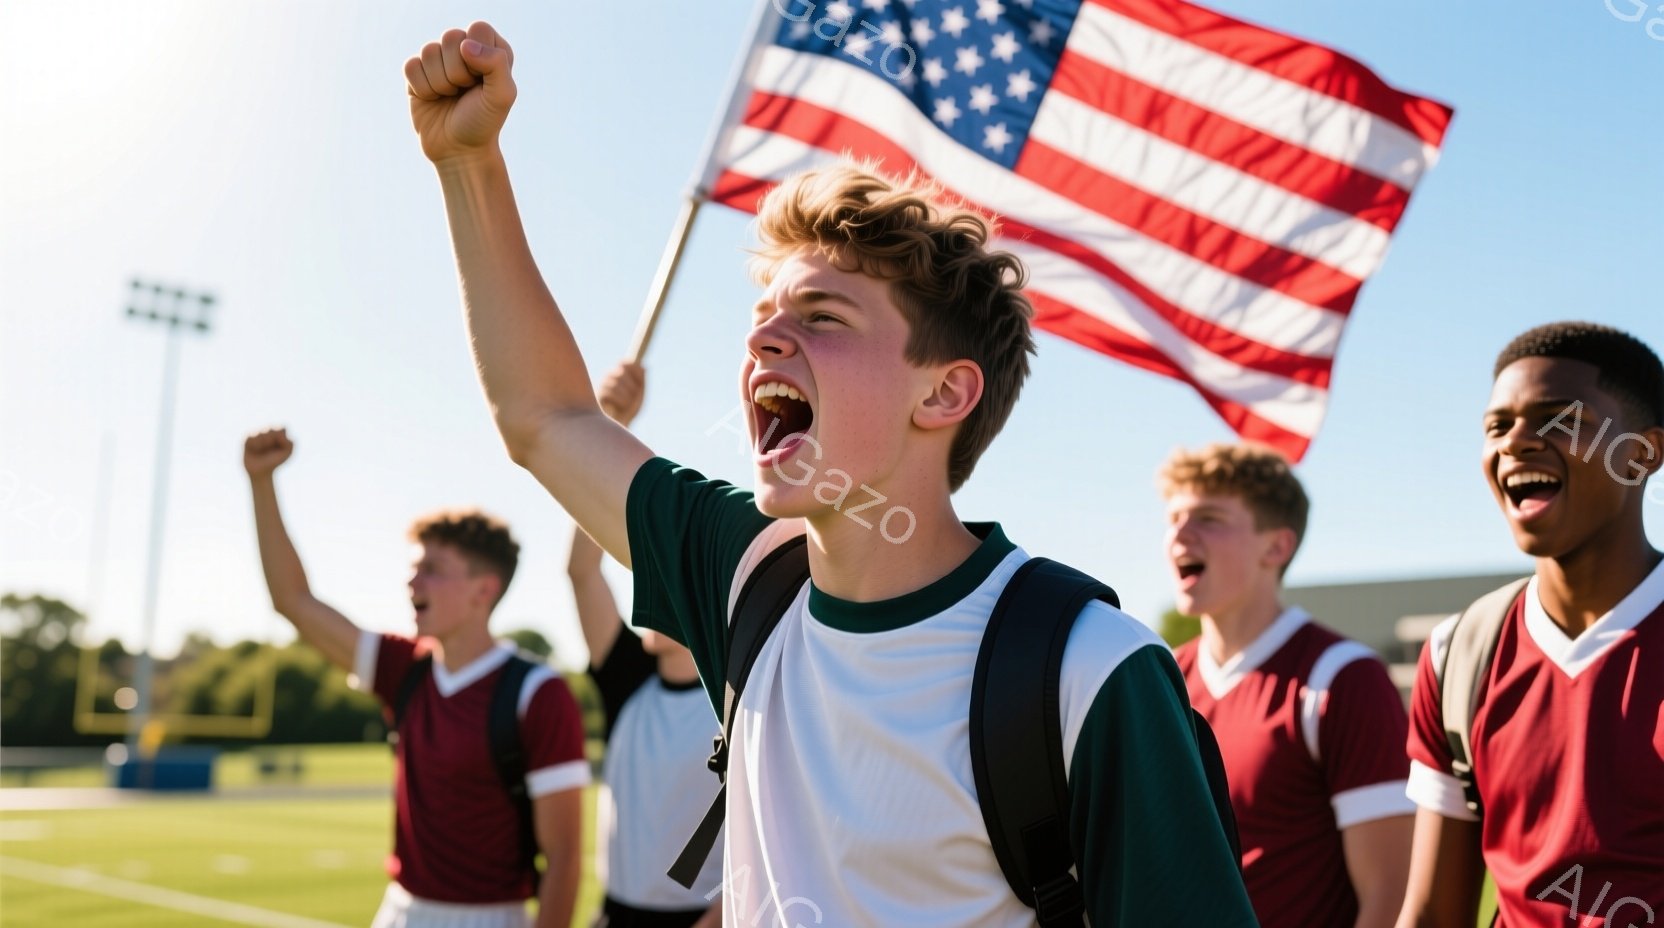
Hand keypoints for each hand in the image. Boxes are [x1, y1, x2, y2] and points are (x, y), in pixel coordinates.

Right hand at [244, 428, 294, 477]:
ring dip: (263, 445)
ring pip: (262, 434)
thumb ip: (289, 443)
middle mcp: (268, 433)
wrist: (261, 471)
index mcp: (279, 435)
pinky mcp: (249, 440)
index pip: (282, 429)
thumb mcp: (286, 453)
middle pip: (272, 431)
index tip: (281, 445)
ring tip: (262, 452)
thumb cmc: (275, 461)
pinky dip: (255, 446)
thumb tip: (281, 432)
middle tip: (271, 450)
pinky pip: (252, 438)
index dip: (281, 437)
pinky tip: (255, 451)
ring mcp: (258, 436)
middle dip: (272, 441)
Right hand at [404, 22, 516, 164]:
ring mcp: (439, 60)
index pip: (478, 29)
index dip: (477, 56)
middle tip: (464, 91)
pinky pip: (411, 66)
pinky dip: (422, 88)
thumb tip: (465, 45)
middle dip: (458, 72)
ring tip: (450, 97)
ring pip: (429, 51)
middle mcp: (465, 50)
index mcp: (491, 49)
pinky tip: (433, 99)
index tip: (481, 80)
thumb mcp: (502, 96)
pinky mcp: (417, 73)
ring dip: (440, 83)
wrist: (459, 150)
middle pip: (451, 37)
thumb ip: (496, 64)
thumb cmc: (483, 122)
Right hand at [597, 361, 645, 425]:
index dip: (635, 371)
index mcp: (619, 374)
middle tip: (635, 398)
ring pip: (616, 383)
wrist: (616, 430)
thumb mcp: (638, 396)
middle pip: (621, 371)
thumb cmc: (627, 412)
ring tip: (627, 405)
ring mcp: (601, 385)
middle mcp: (608, 377)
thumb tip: (643, 367)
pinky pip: (609, 392)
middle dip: (632, 386)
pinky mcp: (597, 396)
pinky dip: (620, 401)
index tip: (640, 383)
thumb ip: (641, 381)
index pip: (625, 362)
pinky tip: (621, 408)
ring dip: (627, 395)